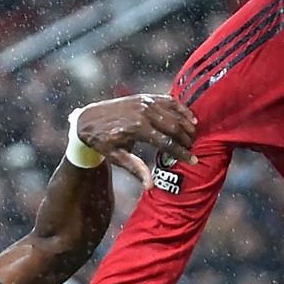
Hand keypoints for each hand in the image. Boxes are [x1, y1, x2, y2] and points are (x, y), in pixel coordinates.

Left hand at [75, 93, 197, 189]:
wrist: (88, 119)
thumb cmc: (102, 141)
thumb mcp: (116, 157)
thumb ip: (135, 169)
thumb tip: (150, 186)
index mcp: (137, 129)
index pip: (167, 142)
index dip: (182, 152)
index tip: (193, 160)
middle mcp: (143, 113)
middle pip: (174, 127)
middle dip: (187, 139)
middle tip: (193, 149)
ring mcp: (145, 102)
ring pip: (174, 113)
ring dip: (187, 124)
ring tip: (194, 136)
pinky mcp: (145, 97)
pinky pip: (169, 100)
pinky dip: (181, 108)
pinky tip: (190, 117)